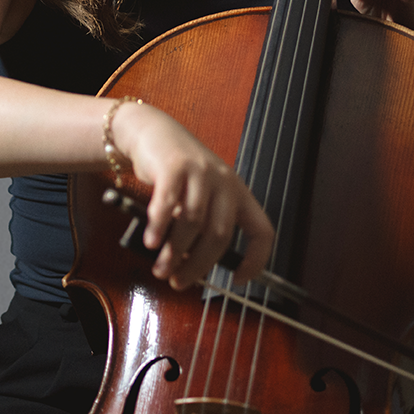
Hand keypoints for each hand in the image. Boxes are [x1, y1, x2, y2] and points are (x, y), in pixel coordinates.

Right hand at [108, 100, 274, 289]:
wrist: (152, 132)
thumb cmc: (176, 171)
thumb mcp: (198, 196)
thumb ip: (200, 226)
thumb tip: (189, 266)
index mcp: (237, 193)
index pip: (261, 231)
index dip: (256, 260)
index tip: (239, 279)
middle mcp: (224, 182)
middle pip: (220, 234)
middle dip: (198, 265)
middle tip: (179, 281)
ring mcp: (200, 172)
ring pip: (192, 223)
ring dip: (174, 252)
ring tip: (161, 268)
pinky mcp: (174, 166)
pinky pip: (167, 204)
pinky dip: (159, 228)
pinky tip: (151, 243)